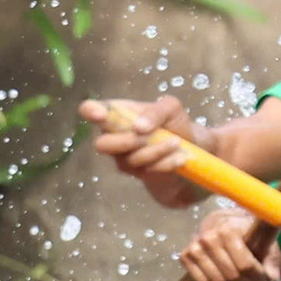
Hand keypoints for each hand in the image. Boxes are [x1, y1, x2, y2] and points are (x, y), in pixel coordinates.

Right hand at [78, 96, 207, 207]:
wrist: (190, 147)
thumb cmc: (173, 123)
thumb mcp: (171, 108)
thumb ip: (156, 111)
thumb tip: (139, 126)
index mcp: (116, 113)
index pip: (89, 110)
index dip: (90, 111)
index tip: (101, 115)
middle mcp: (112, 135)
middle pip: (102, 144)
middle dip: (128, 141)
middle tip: (150, 135)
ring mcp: (121, 156)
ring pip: (130, 158)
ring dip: (156, 150)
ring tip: (177, 143)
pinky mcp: (135, 172)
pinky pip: (146, 170)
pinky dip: (166, 162)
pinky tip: (180, 157)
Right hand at [180, 208, 280, 280]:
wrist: (221, 223)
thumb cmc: (247, 233)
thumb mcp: (266, 242)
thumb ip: (271, 258)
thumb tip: (273, 276)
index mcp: (230, 230)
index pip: (245, 265)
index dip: (258, 275)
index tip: (263, 274)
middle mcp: (209, 237)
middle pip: (232, 275)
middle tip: (252, 280)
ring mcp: (195, 246)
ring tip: (240, 278)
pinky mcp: (185, 255)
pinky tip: (223, 273)